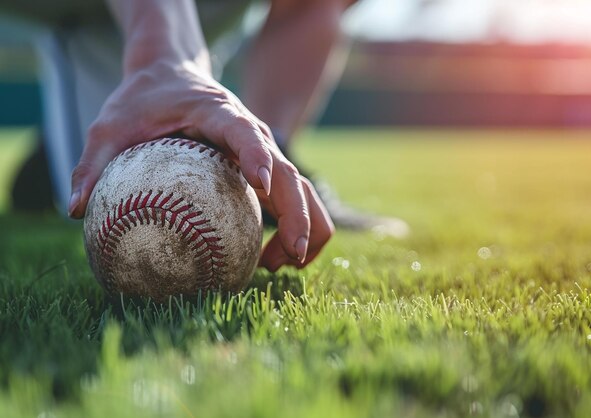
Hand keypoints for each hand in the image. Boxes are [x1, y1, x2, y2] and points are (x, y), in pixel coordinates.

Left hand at [69, 59, 333, 270]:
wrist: (171, 74)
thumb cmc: (142, 99)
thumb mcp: (109, 125)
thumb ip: (94, 163)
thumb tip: (76, 211)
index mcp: (220, 114)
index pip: (247, 133)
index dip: (258, 158)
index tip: (262, 186)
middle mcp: (253, 133)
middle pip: (291, 174)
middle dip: (300, 216)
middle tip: (291, 257)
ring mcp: (262, 151)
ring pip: (302, 190)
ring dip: (304, 227)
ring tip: (282, 265)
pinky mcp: (263, 165)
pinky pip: (290, 198)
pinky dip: (291, 227)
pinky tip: (270, 257)